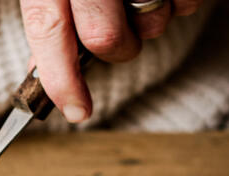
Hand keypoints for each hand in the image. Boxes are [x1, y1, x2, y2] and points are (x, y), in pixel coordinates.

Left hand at [19, 0, 202, 122]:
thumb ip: (50, 17)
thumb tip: (42, 74)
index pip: (49, 27)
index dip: (61, 79)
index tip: (77, 111)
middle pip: (106, 37)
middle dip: (116, 50)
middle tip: (118, 36)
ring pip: (153, 21)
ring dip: (152, 23)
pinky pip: (187, 2)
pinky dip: (181, 2)